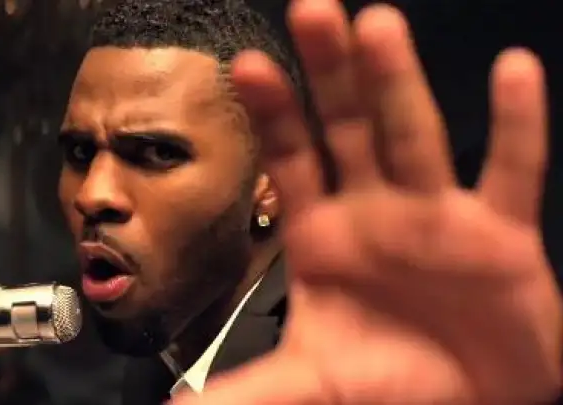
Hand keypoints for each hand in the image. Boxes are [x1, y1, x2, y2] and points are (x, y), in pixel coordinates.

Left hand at [172, 1, 560, 403]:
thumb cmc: (387, 384)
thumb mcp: (307, 387)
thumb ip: (244, 393)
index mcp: (324, 235)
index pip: (292, 160)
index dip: (272, 114)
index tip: (244, 65)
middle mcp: (375, 211)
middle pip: (349, 128)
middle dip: (330, 74)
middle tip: (311, 11)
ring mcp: (438, 216)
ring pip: (416, 136)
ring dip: (399, 82)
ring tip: (379, 25)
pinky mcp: (500, 235)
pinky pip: (511, 171)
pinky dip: (516, 125)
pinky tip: (513, 72)